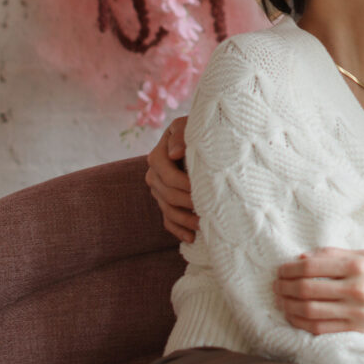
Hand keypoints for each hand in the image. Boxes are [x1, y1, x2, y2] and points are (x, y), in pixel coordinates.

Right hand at [145, 117, 197, 242]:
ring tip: (204, 225)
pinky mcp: (165, 202)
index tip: (207, 191)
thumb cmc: (198, 129)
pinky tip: (191, 238)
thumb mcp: (189, 125)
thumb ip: (181, 136)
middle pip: (168, 196)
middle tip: (210, 210)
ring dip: (186, 220)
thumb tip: (174, 153)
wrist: (202, 138)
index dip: (187, 186)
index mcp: (157, 157)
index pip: (169, 178)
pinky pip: (167, 220)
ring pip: (168, 210)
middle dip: (189, 204)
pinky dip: (178, 230)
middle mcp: (153, 175)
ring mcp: (158, 190)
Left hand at [275, 249, 363, 340]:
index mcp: (357, 265)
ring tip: (280, 300)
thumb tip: (303, 257)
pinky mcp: (354, 328)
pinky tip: (293, 316)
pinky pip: (320, 328)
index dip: (290, 268)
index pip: (312, 266)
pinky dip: (301, 323)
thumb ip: (334, 254)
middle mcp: (354, 288)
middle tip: (276, 285)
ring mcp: (354, 311)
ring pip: (310, 310)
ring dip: (289, 306)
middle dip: (285, 287)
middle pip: (307, 288)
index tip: (280, 269)